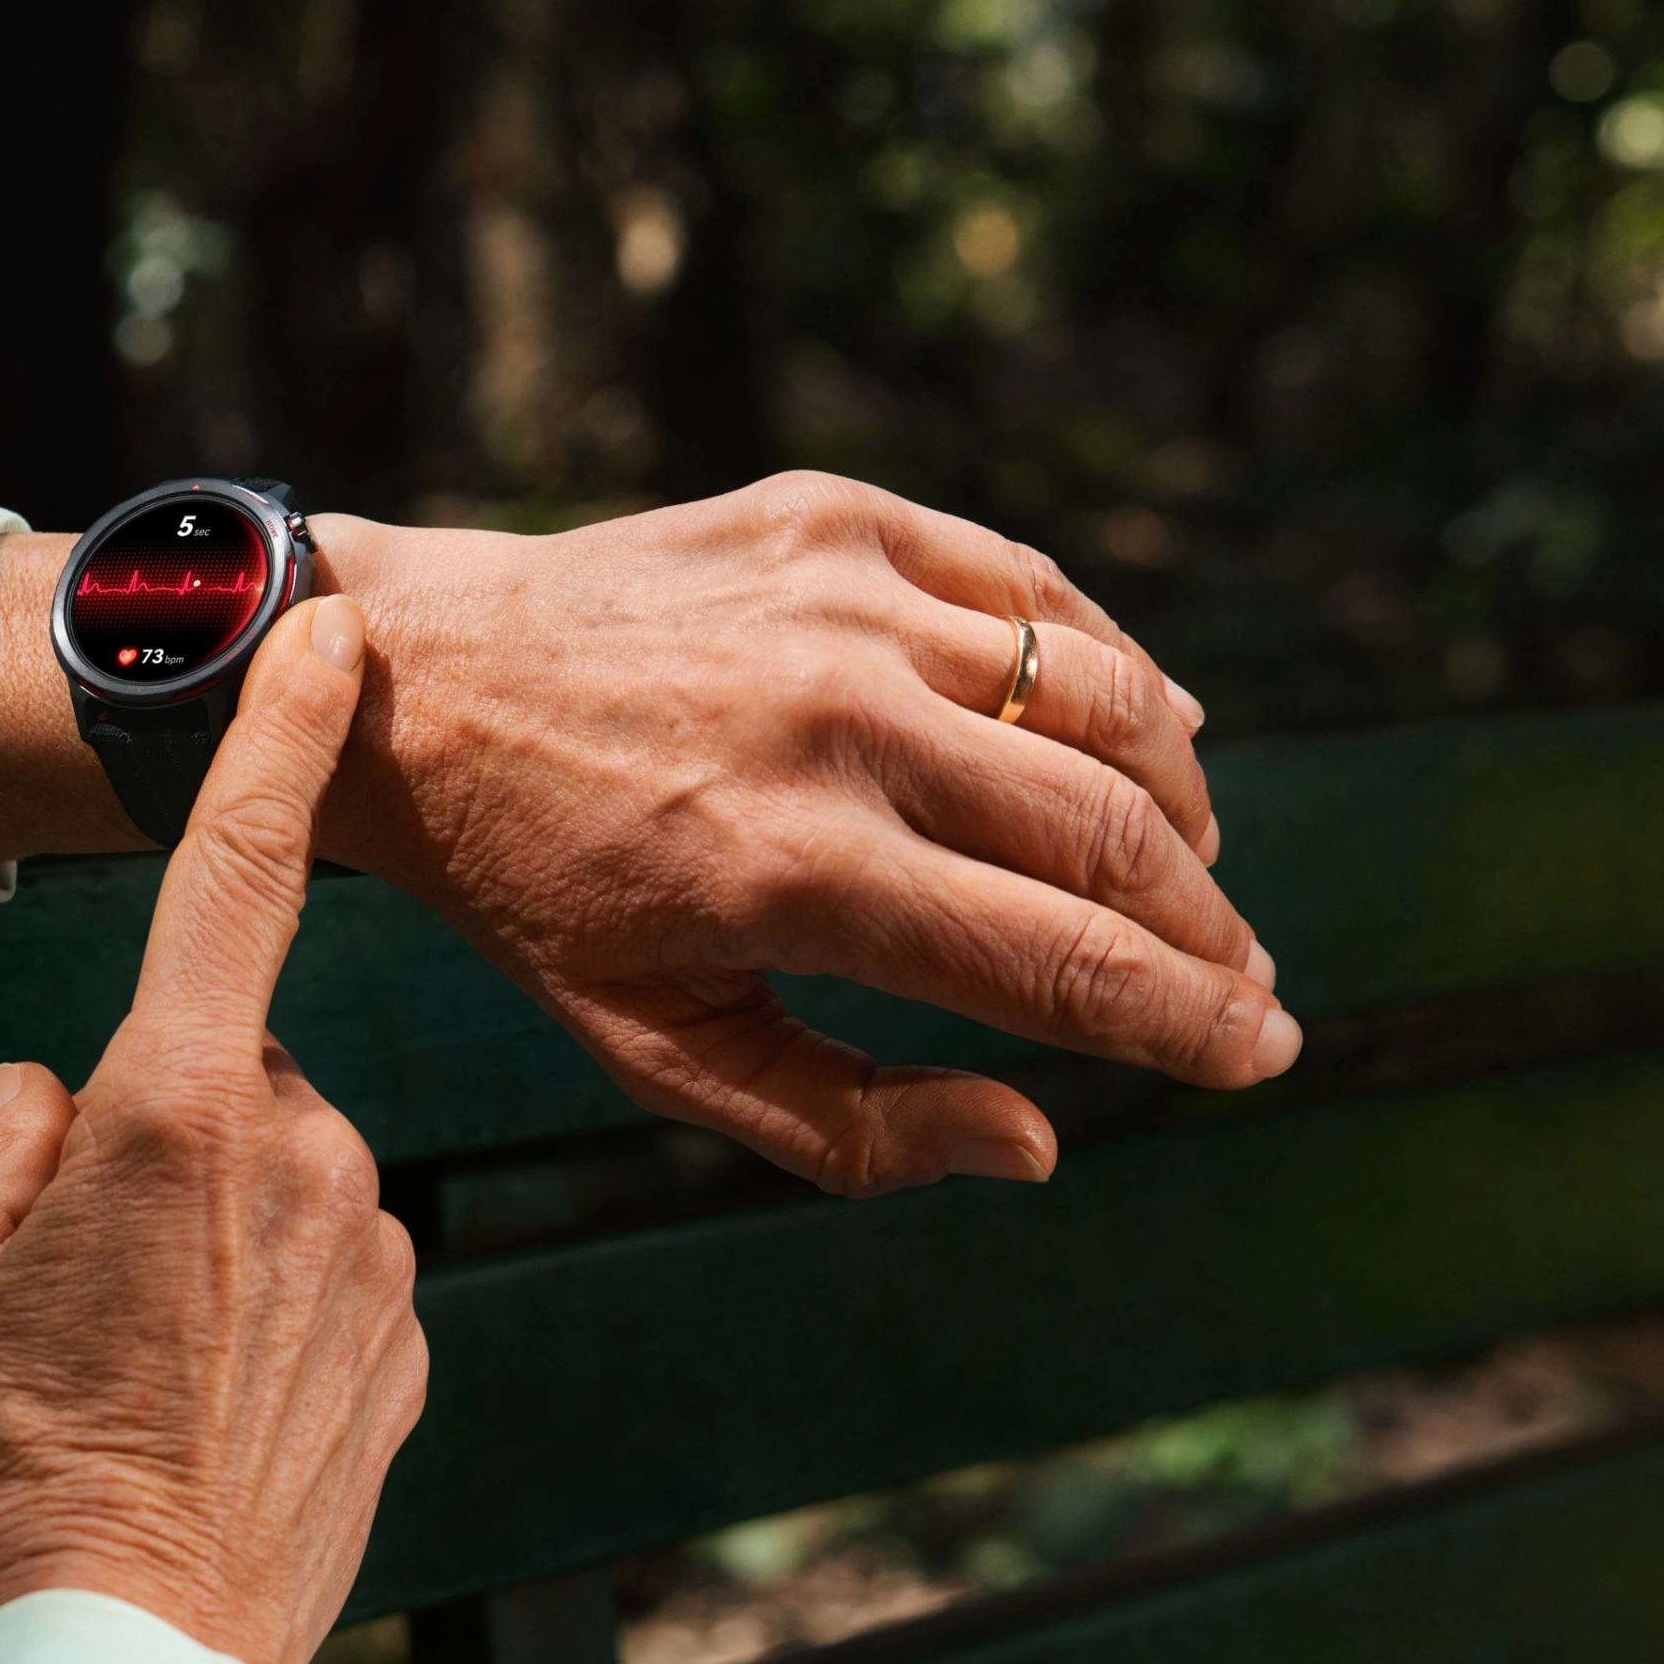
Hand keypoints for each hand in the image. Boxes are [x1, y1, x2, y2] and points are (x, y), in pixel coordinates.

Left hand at [0, 473, 1295, 1196]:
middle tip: (1247, 983)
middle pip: (1118, 835)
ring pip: (1106, 699)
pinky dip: (1110, 665)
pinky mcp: (832, 517)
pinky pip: (1032, 591)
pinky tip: (1137, 730)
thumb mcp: (651, 1045)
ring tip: (1189, 872)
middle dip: (1212, 928)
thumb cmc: (529, 888)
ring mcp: (838, 603)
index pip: (1069, 963)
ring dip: (1182, 800)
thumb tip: (1038, 1146)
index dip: (1195, 1022)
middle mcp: (831, 724)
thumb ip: (848, 1125)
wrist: (400, 683)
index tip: (1263, 1056)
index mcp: (791, 871)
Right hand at [0, 597, 428, 1663]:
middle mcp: (303, 1151)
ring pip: (284, 1172)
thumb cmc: (3, 1453)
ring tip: (140, 1358)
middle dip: (161, 1128)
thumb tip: (46, 1104)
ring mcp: (370, 1250)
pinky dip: (270, 1309)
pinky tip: (208, 1402)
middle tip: (83, 1273)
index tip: (323, 631)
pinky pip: (327, 1270)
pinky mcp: (407, 1338)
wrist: (141, 1647)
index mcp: (173, 1105)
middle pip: (226, 1066)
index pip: (235, 875)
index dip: (274, 736)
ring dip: (218, 1226)